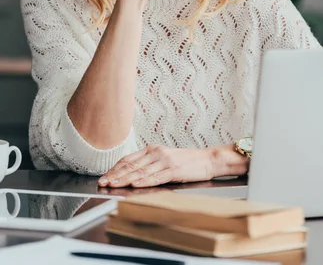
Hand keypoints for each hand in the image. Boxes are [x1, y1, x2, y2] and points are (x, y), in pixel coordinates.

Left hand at [98, 145, 214, 187]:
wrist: (207, 159)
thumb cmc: (186, 161)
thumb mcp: (165, 158)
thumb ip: (149, 164)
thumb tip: (130, 175)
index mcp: (152, 149)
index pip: (128, 159)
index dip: (115, 169)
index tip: (105, 177)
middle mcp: (157, 153)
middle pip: (131, 165)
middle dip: (115, 175)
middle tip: (103, 183)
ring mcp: (165, 161)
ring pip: (141, 171)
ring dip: (125, 179)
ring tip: (113, 185)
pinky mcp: (174, 170)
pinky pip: (156, 177)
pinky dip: (144, 181)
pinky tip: (135, 185)